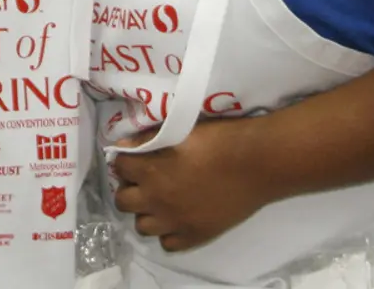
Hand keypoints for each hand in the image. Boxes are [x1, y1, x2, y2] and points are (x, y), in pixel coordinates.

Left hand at [111, 116, 281, 252]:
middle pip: (123, 201)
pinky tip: (179, 218)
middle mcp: (155, 198)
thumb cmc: (219, 139)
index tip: (133, 158)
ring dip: (147, 212)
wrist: (255, 163)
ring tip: (162, 201)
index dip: (125, 160)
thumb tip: (128, 146)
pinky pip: (167, 243)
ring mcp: (173, 221)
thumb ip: (149, 140)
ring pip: (142, 226)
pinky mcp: (194, 236)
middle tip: (145, 180)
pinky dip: (169, 232)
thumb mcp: (178, 130)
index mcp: (149, 169)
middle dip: (130, 188)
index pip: (118, 166)